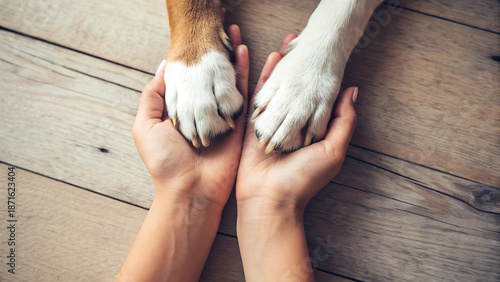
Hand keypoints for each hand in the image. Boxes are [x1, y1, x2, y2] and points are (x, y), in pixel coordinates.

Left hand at [132, 25, 248, 206]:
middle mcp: (203, 109)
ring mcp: (222, 114)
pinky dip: (245, 71)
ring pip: (227, 77)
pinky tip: (245, 50)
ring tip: (233, 30)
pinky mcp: (239, 122)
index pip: (189, 75)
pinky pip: (243, 91)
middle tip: (218, 25)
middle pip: (210, 73)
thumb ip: (154, 96)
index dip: (192, 54)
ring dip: (231, 54)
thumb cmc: (165, 161)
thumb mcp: (146, 125)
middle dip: (214, 49)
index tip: (195, 34)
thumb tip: (163, 67)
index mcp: (181, 109)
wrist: (190, 190)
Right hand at [235, 34, 357, 280]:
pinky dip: (262, 77)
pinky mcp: (253, 125)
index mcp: (312, 129)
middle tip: (303, 44)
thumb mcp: (333, 150)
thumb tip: (352, 91)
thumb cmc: (304, 178)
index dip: (319, 76)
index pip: (316, 97)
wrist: (270, 199)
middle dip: (299, 67)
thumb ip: (343, 121)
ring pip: (278, 88)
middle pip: (296, 89)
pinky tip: (267, 59)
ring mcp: (272, 123)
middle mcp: (293, 124)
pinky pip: (258, 96)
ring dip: (282, 66)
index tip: (323, 56)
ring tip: (287, 45)